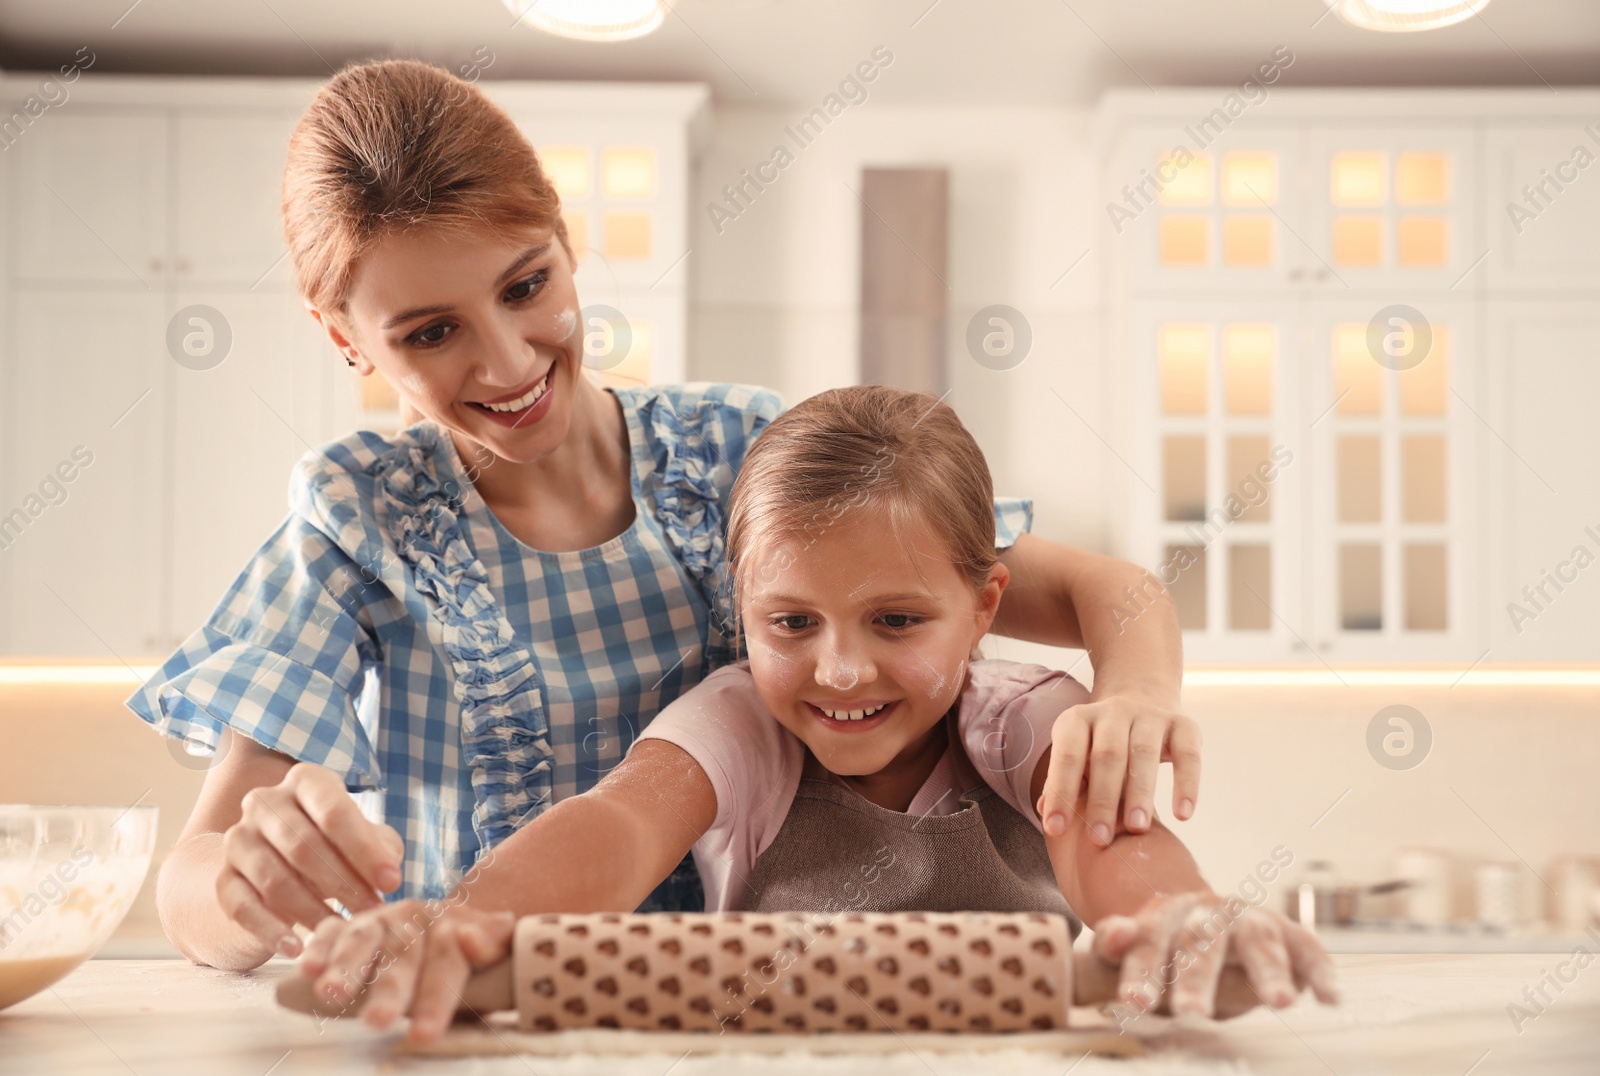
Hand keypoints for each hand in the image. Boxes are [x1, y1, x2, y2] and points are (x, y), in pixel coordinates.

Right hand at [217, 762, 403, 956]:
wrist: (274, 863)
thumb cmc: (333, 845)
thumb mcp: (360, 837)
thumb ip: (380, 847)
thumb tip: (388, 872)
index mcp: (305, 781)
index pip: (334, 812)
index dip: (365, 850)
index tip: (392, 883)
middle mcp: (265, 802)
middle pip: (304, 846)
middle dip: (344, 883)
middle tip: (372, 913)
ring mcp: (238, 839)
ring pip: (275, 879)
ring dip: (312, 911)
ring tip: (341, 933)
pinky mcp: (223, 878)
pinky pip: (243, 907)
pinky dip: (270, 930)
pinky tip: (296, 948)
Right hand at [298, 901, 515, 1042]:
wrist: (442, 920)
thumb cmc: (469, 946)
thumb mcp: (492, 943)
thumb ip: (494, 942)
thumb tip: (474, 940)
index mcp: (451, 922)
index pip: (447, 960)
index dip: (437, 998)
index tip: (425, 1034)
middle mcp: (410, 919)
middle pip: (401, 956)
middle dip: (388, 990)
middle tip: (377, 1021)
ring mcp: (375, 921)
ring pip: (361, 941)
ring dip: (345, 968)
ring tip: (331, 995)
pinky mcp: (343, 927)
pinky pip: (327, 933)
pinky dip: (316, 950)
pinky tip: (306, 970)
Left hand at [1038, 694, 1200, 844]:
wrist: (1143, 697)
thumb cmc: (1100, 742)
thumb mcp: (1077, 753)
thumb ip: (1062, 781)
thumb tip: (1045, 811)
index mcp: (1078, 719)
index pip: (1067, 755)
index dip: (1060, 792)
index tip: (1056, 829)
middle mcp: (1113, 711)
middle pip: (1107, 756)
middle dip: (1102, 799)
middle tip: (1100, 839)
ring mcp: (1150, 715)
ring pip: (1144, 754)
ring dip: (1140, 793)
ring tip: (1137, 829)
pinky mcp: (1184, 725)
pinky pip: (1188, 755)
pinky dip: (1187, 784)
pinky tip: (1182, 816)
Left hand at [1089, 890, 1338, 1019]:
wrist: (1212, 914)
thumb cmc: (1168, 944)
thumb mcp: (1137, 944)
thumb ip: (1116, 944)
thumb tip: (1112, 934)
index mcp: (1166, 915)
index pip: (1150, 942)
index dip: (1142, 972)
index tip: (1134, 1003)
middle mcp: (1210, 912)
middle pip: (1202, 941)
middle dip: (1197, 978)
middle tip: (1190, 1014)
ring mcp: (1252, 919)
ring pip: (1259, 940)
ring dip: (1270, 970)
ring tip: (1281, 1003)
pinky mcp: (1290, 932)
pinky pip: (1308, 949)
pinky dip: (1320, 972)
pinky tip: (1330, 999)